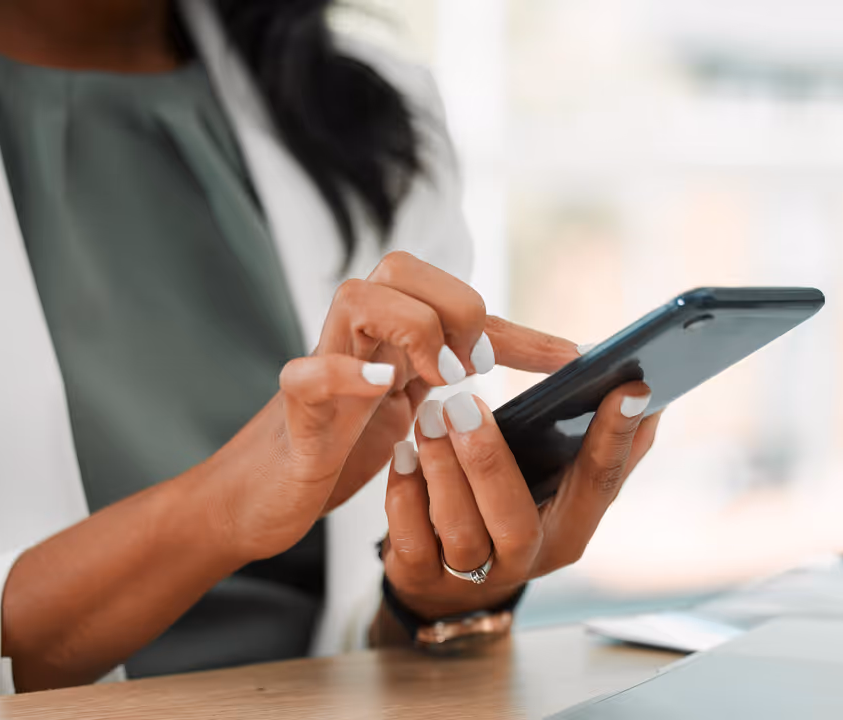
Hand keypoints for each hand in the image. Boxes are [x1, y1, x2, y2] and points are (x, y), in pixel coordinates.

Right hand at [213, 252, 575, 562]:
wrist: (271, 491)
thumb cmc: (348, 439)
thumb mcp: (422, 403)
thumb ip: (472, 371)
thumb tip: (561, 360)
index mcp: (393, 330)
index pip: (458, 299)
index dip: (519, 331)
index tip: (571, 360)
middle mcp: (357, 333)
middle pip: (401, 267)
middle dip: (455, 309)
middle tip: (475, 371)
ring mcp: (322, 362)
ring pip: (357, 297)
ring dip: (412, 330)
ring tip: (438, 381)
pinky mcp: (294, 407)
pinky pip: (308, 372)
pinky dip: (346, 373)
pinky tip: (384, 388)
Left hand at [380, 384, 661, 619]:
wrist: (446, 579)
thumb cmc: (507, 507)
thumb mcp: (558, 484)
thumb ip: (599, 447)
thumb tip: (645, 396)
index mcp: (571, 527)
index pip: (600, 484)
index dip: (617, 439)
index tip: (627, 389)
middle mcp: (528, 559)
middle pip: (515, 521)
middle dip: (488, 460)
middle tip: (464, 403)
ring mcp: (474, 577)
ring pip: (461, 531)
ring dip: (442, 469)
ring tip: (430, 416)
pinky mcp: (423, 579)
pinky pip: (412, 541)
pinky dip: (405, 494)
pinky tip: (403, 454)